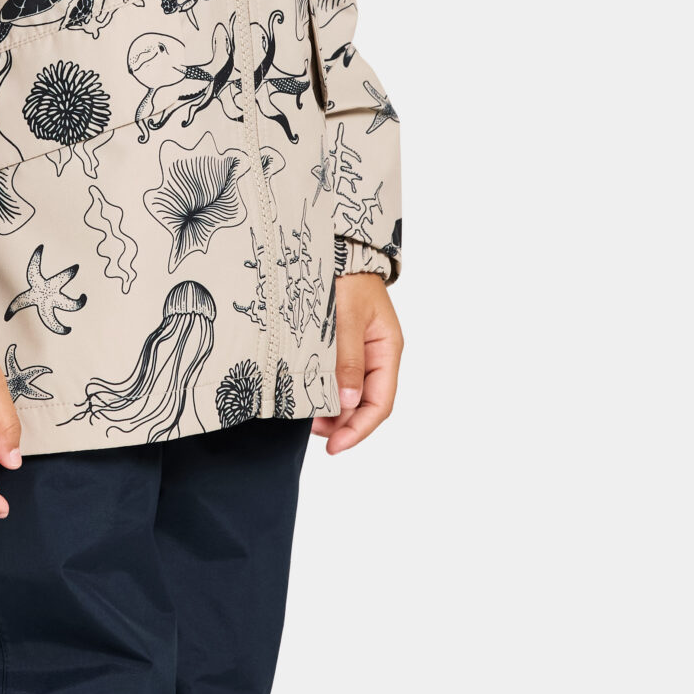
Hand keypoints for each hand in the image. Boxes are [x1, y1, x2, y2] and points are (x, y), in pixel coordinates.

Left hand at [312, 274, 402, 454]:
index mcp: (386, 349)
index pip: (380, 403)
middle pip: (366, 404)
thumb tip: (347, 403)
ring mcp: (360, 351)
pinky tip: (307, 394)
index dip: (359, 429)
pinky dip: (324, 392)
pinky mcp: (341, 346)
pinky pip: (337, 378)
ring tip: (306, 415)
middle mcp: (376, 355)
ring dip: (332, 411)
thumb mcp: (345, 317)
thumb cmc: (345, 275)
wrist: (335, 246)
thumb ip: (346, 359)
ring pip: (350, 395)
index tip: (334, 446)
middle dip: (342, 424)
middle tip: (312, 431)